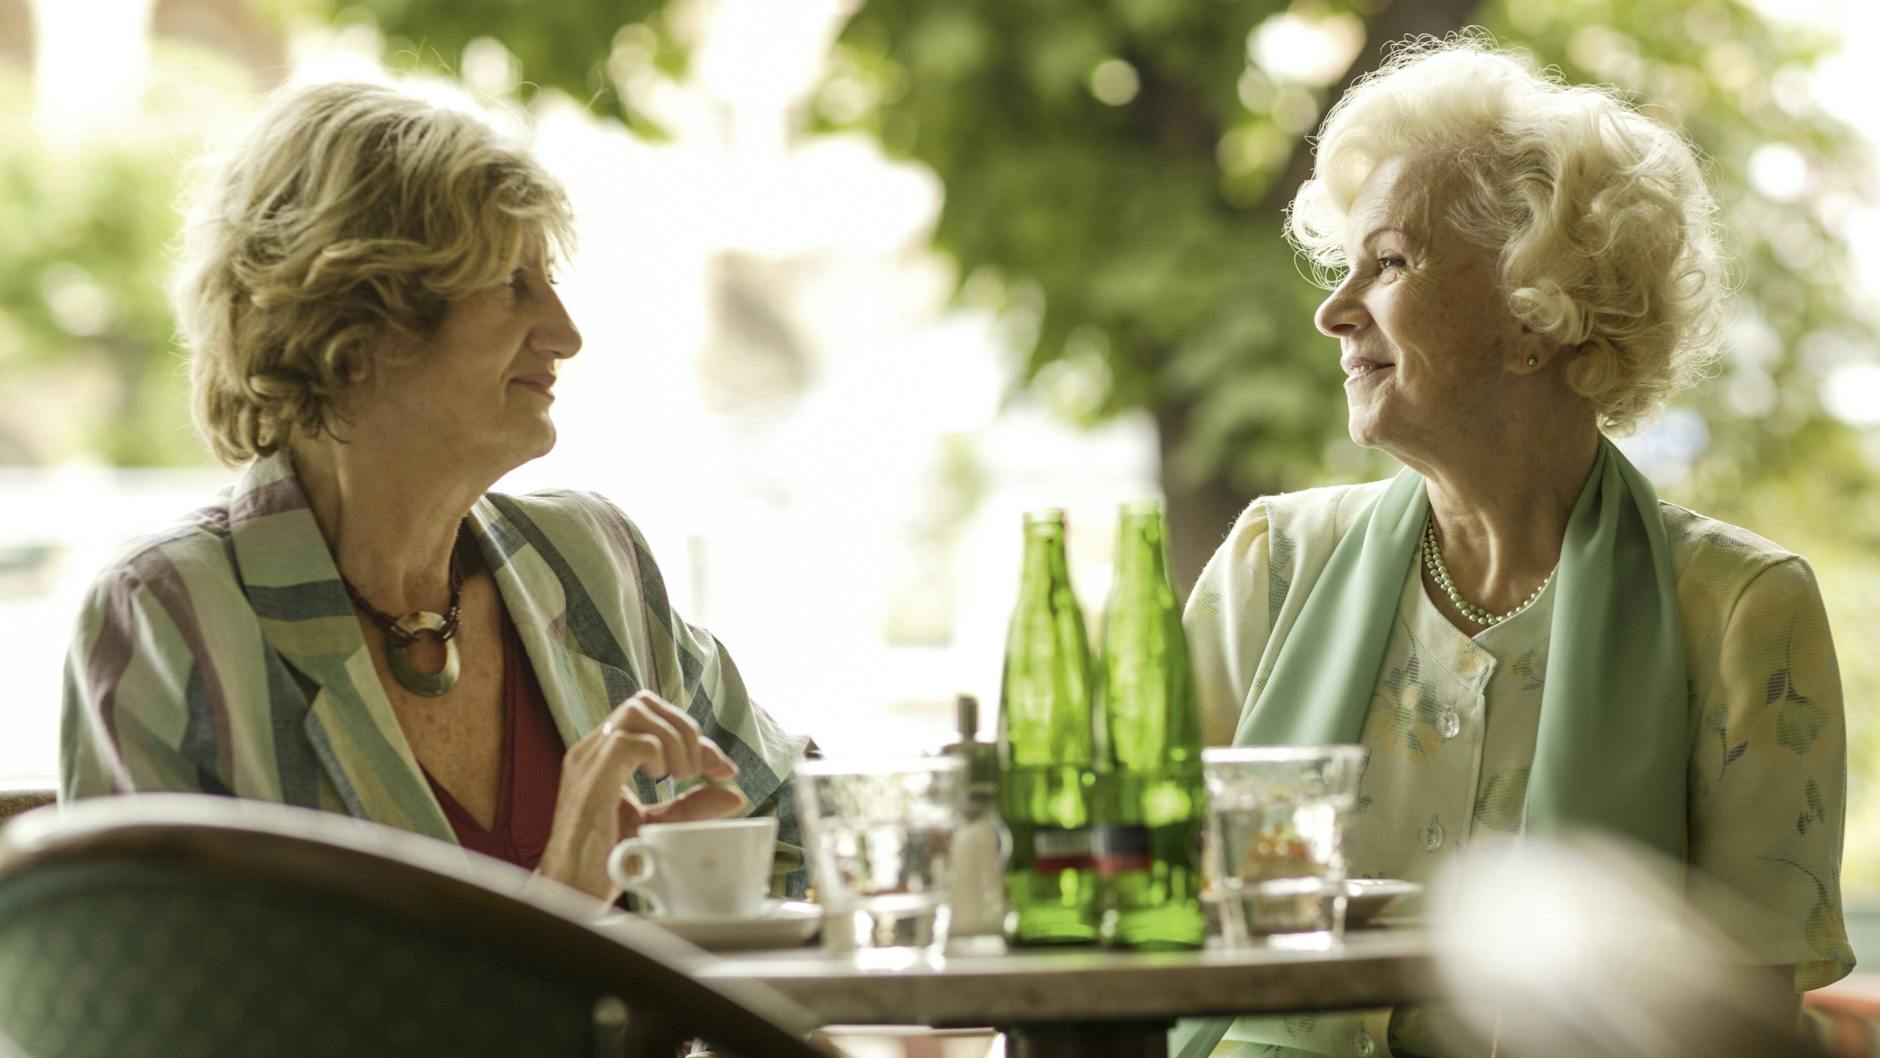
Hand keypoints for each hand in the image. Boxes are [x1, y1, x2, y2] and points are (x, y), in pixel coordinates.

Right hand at [535, 691, 744, 900]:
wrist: (571, 893)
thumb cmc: (605, 863)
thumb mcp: (658, 827)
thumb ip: (693, 807)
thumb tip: (734, 794)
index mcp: (603, 756)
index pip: (651, 716)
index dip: (693, 735)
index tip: (723, 769)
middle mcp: (591, 751)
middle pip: (643, 702)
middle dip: (685, 728)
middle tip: (700, 770)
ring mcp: (587, 762)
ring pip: (637, 711)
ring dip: (674, 739)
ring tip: (682, 776)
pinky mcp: (591, 781)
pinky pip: (627, 741)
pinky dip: (656, 753)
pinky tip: (662, 780)